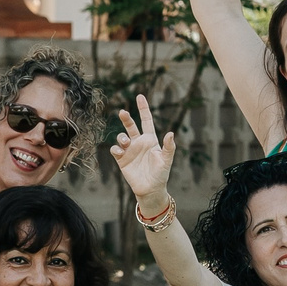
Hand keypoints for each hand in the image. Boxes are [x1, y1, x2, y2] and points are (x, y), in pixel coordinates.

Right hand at [111, 96, 179, 210]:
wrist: (150, 189)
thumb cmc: (161, 174)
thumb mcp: (167, 160)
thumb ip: (169, 147)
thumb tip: (171, 133)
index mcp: (150, 140)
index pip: (146, 121)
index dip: (143, 109)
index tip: (140, 96)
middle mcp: (139, 142)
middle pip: (131, 126)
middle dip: (126, 118)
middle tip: (123, 112)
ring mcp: (129, 150)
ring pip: (121, 137)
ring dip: (122, 137)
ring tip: (126, 142)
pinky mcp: (121, 159)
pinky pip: (115, 149)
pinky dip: (116, 148)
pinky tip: (121, 152)